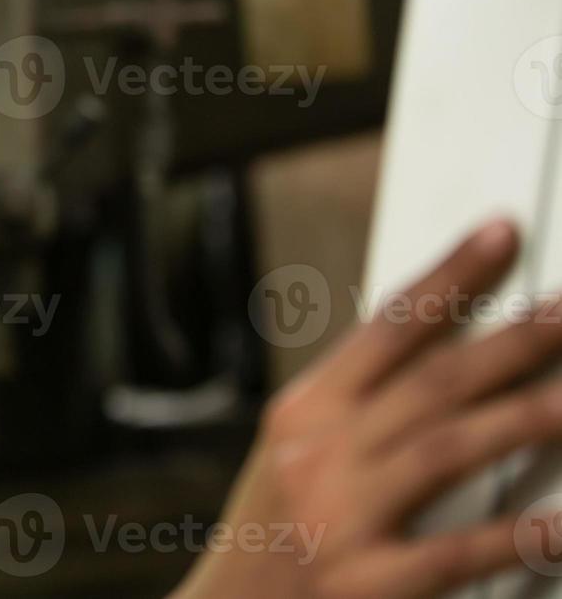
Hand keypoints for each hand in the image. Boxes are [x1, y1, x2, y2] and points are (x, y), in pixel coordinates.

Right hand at [174, 218, 561, 598]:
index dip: (450, 276)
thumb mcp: (294, 459)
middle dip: (514, 339)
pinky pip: (461, 553)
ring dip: (526, 415)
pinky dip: (523, 536)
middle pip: (431, 379)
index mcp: (302, 413)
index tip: (501, 233)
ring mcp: (340, 520)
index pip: (386, 326)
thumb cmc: (270, 544)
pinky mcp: (368, 588)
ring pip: (447, 446)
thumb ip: (358, 412)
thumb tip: (447, 363)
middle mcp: (318, 455)